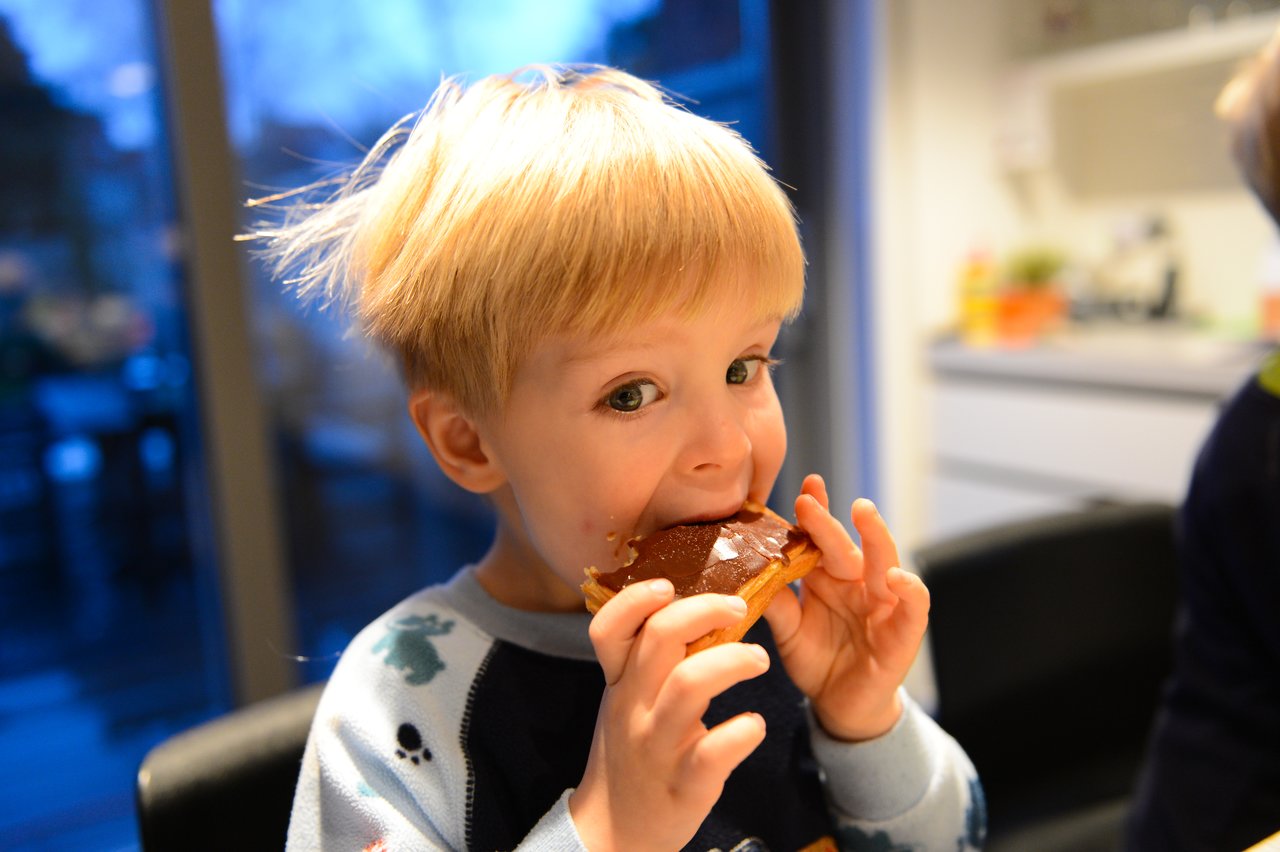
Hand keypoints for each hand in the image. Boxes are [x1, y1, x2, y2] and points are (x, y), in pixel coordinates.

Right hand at [569, 579, 770, 851]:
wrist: (617, 831)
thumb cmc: (635, 751)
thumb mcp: (628, 700)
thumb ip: (649, 657)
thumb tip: (695, 601)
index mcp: (619, 683)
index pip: (607, 629)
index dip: (634, 600)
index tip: (668, 584)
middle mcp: (632, 708)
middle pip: (658, 641)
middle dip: (703, 610)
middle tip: (740, 606)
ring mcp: (656, 747)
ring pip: (688, 686)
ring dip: (732, 661)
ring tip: (760, 658)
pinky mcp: (684, 786)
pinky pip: (712, 753)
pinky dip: (741, 732)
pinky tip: (756, 724)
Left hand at [765, 474, 929, 741]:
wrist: (841, 707)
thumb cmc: (818, 661)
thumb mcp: (789, 630)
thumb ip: (775, 601)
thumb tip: (747, 570)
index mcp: (828, 577)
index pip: (821, 538)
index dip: (815, 512)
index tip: (804, 486)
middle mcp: (857, 583)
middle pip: (846, 545)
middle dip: (829, 520)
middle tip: (810, 497)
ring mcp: (883, 603)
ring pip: (886, 561)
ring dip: (876, 535)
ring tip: (863, 510)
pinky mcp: (903, 631)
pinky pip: (913, 605)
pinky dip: (910, 589)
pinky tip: (896, 577)